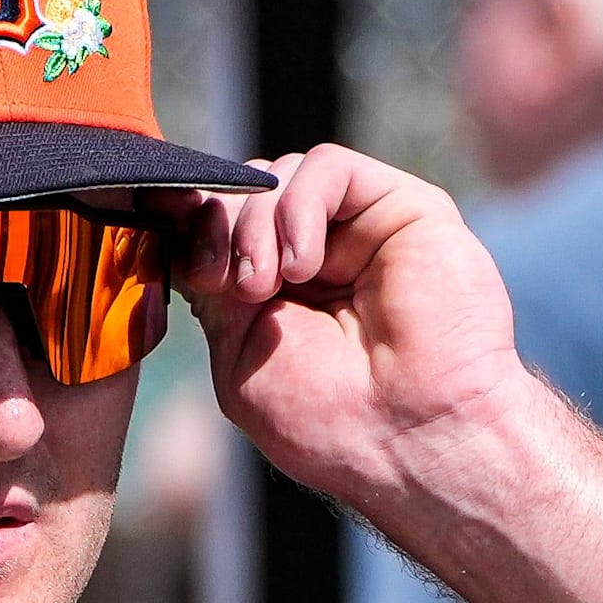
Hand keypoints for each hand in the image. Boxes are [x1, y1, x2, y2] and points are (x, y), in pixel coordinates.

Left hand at [154, 144, 524, 500]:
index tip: (191, 270)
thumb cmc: (328, 420)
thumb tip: (195, 221)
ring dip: (254, 224)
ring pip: (279, 175)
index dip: (191, 230)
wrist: (411, 437)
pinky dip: (298, 206)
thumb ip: (213, 287)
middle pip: (242, 193)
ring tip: (265, 286)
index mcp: (275, 292)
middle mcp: (319, 254)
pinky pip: (327, 166)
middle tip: (229, 285)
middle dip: (218, 229)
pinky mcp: (402, 206)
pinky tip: (303, 265)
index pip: (216, 225)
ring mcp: (359, 229)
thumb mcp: (238, 354)